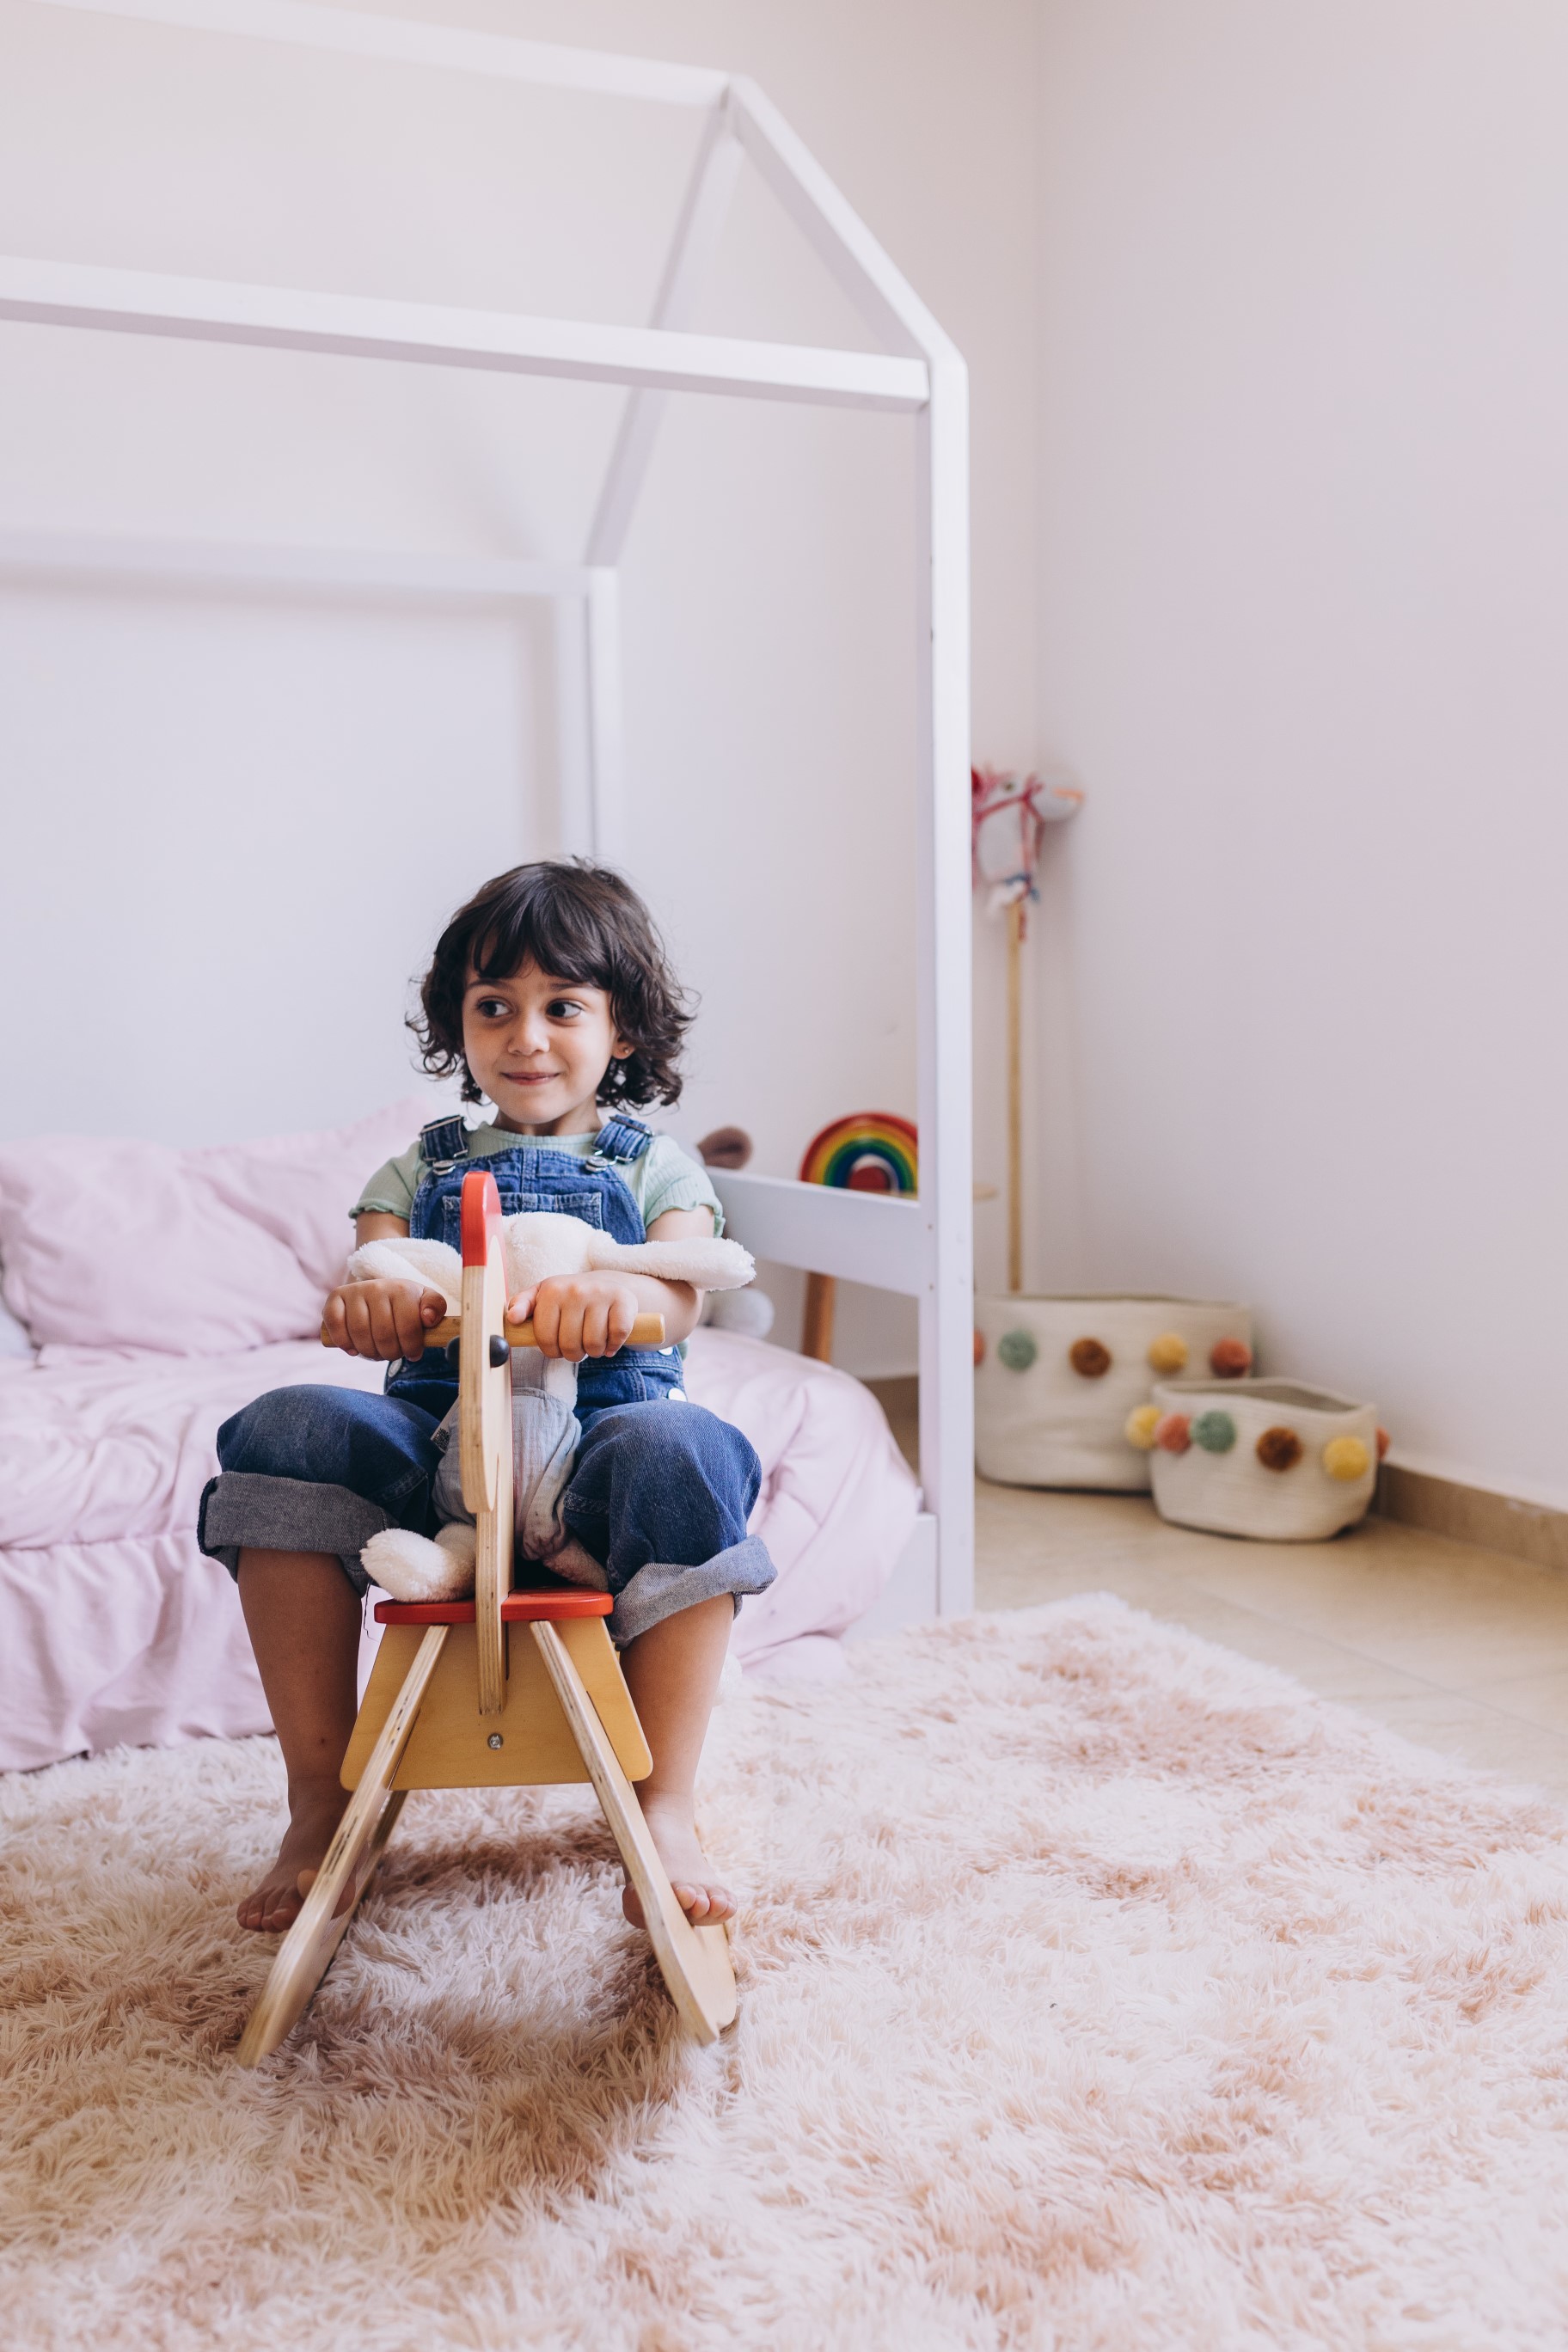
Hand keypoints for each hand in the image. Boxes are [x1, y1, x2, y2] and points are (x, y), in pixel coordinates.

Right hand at [321, 1279, 448, 1359]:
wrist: (379, 1292)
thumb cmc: (405, 1304)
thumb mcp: (425, 1302)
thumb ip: (435, 1307)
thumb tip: (428, 1319)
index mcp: (402, 1289)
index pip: (408, 1328)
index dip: (411, 1348)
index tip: (413, 1353)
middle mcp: (377, 1287)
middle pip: (383, 1334)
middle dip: (390, 1353)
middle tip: (393, 1353)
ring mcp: (355, 1291)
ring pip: (359, 1333)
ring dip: (369, 1352)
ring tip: (376, 1352)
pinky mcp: (335, 1297)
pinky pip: (335, 1324)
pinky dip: (344, 1342)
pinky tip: (353, 1349)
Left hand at [513, 1273, 640, 1360]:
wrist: (607, 1285)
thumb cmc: (568, 1298)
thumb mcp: (542, 1297)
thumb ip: (521, 1305)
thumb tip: (512, 1317)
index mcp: (551, 1290)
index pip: (545, 1338)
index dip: (551, 1350)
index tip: (557, 1345)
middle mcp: (575, 1289)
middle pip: (570, 1345)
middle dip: (574, 1353)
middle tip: (577, 1344)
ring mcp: (601, 1294)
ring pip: (594, 1344)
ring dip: (595, 1352)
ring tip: (593, 1341)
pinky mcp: (624, 1301)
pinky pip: (617, 1337)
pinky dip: (614, 1345)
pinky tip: (610, 1340)